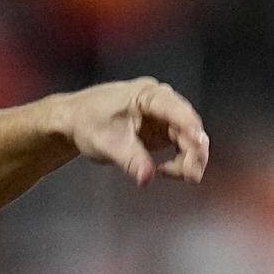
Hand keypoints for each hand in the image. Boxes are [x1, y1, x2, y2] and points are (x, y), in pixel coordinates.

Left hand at [61, 77, 210, 185]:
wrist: (75, 120)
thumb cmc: (87, 123)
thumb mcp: (106, 144)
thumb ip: (130, 160)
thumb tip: (147, 179)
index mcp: (146, 94)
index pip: (174, 108)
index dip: (188, 125)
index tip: (197, 143)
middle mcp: (161, 101)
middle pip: (188, 125)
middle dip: (194, 151)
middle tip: (191, 176)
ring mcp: (164, 115)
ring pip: (189, 137)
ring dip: (190, 159)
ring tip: (180, 177)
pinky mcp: (164, 130)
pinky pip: (182, 146)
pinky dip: (180, 161)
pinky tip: (165, 171)